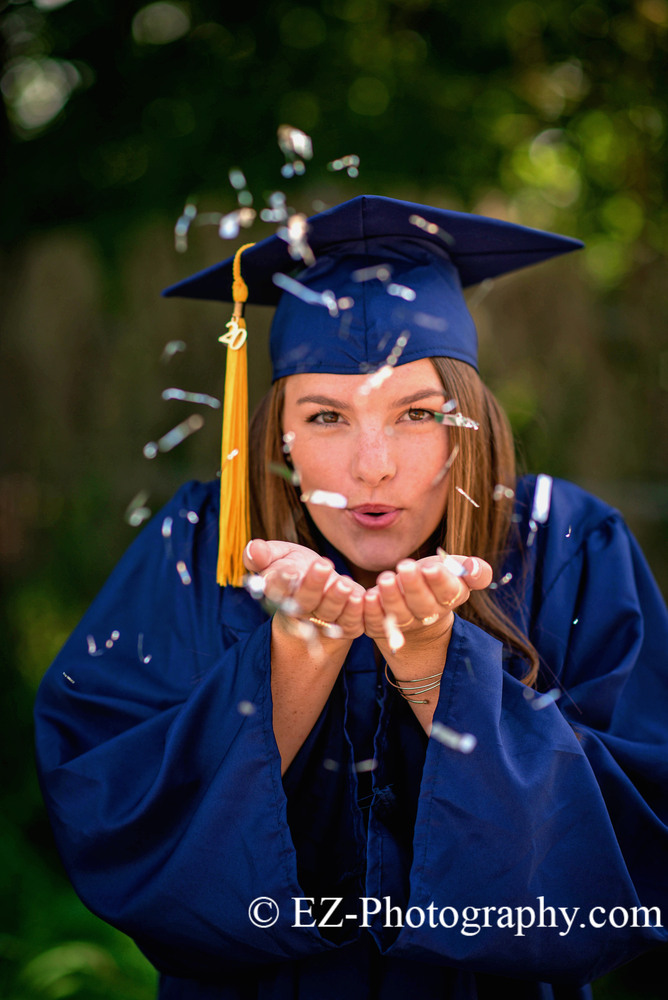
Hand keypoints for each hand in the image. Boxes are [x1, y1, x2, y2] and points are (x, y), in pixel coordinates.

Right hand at [243, 539, 364, 640]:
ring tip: (343, 582)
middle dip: (313, 586)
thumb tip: (254, 549)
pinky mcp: (346, 625)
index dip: (281, 583)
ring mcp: (324, 621)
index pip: (276, 591)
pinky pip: (351, 623)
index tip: (288, 570)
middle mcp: (301, 610)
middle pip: (304, 602)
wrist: (321, 592)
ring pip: (329, 613)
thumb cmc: (296, 568)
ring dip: (336, 599)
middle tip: (322, 565)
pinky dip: (356, 611)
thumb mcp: (279, 555)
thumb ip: (264, 554)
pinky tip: (360, 597)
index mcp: (280, 594)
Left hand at [363, 553, 492, 657]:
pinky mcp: (381, 627)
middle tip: (405, 566)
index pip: (448, 592)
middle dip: (414, 586)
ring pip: (399, 614)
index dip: (439, 581)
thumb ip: (474, 569)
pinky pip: (376, 623)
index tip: (430, 567)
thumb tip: (474, 567)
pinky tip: (367, 597)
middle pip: (422, 605)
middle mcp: (428, 615)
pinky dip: (371, 611)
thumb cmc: (436, 581)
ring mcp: (404, 624)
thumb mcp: (456, 570)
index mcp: (450, 598)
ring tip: (385, 579)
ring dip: (391, 598)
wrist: (417, 609)